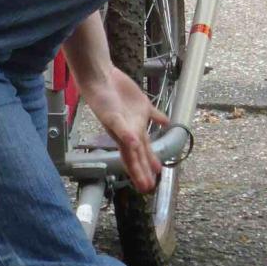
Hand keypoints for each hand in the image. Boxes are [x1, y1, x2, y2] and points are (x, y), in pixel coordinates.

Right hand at [81, 67, 168, 192]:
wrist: (100, 78)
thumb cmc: (102, 100)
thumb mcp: (112, 118)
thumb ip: (123, 132)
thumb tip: (134, 146)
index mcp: (125, 136)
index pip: (133, 160)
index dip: (139, 174)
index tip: (146, 188)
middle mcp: (131, 131)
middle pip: (140, 155)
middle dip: (145, 170)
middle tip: (151, 185)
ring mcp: (136, 118)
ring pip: (146, 141)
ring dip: (151, 154)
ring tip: (158, 167)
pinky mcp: (141, 105)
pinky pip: (153, 116)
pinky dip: (159, 120)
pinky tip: (166, 124)